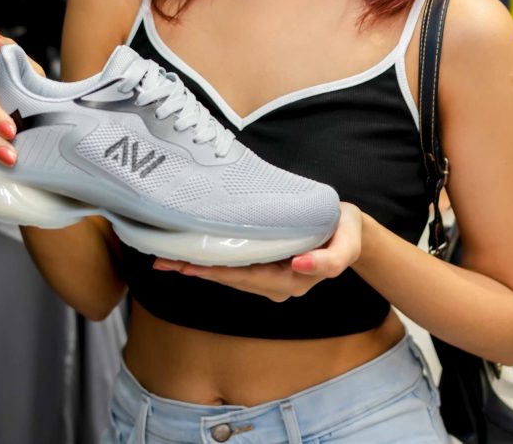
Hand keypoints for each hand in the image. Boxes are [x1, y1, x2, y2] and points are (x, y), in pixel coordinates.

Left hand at [152, 203, 363, 301]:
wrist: (348, 229)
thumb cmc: (345, 232)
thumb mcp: (347, 244)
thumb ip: (328, 261)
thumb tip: (298, 267)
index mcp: (291, 281)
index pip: (245, 276)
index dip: (215, 271)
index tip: (188, 264)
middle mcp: (275, 284)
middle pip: (230, 278)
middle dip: (197, 269)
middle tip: (163, 260)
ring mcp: (268, 276)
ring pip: (228, 273)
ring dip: (199, 265)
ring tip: (168, 257)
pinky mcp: (265, 263)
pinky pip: (234, 264)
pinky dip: (211, 259)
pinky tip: (192, 253)